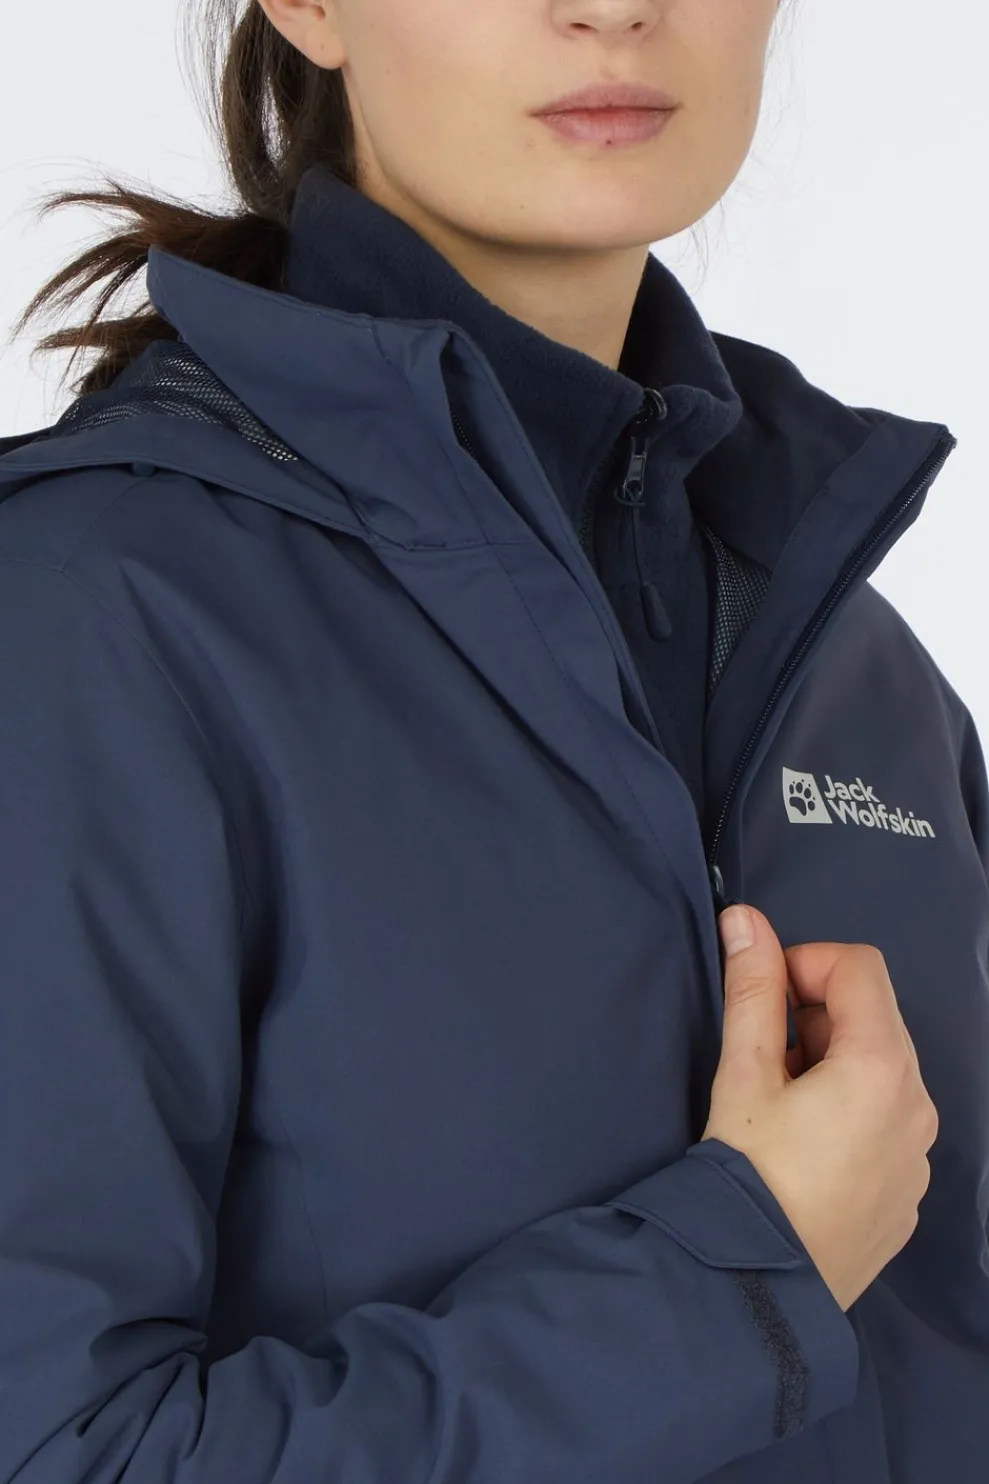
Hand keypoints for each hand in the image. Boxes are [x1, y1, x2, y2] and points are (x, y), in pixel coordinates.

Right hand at [702, 904, 938, 1312]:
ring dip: (830, 1064)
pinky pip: (886, 1124)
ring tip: (776, 1105)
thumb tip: (745, 920)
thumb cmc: (747, 1176)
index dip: (804, 961)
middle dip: (813, 1016)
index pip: (859, 967)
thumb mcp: (743, 1074)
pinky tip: (800, 1149)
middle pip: (873, 1018)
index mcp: (882, 1067)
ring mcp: (920, 1155)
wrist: (757, 1291)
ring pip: (881, 1072)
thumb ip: (751, 989)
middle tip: (761, 1055)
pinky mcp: (908, 1193)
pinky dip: (848, 1112)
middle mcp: (918, 1106)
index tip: (761, 994)